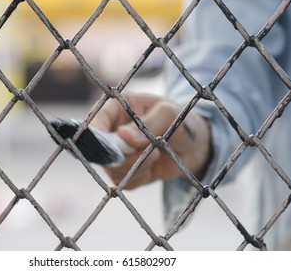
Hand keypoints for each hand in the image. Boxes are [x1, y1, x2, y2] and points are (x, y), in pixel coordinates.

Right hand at [91, 91, 210, 189]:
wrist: (195, 145)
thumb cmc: (181, 120)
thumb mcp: (169, 115)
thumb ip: (148, 124)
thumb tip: (123, 136)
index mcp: (116, 108)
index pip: (95, 121)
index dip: (98, 137)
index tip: (114, 149)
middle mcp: (111, 130)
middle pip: (101, 151)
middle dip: (125, 157)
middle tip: (149, 151)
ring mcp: (117, 152)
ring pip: (111, 169)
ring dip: (136, 167)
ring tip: (155, 154)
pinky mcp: (125, 171)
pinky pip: (123, 182)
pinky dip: (140, 177)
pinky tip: (152, 165)